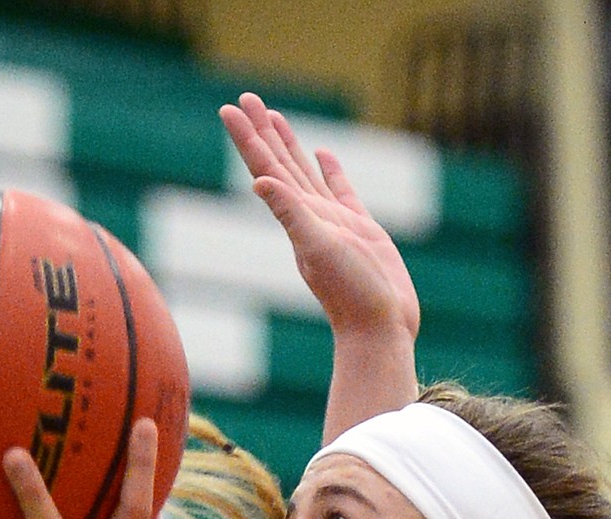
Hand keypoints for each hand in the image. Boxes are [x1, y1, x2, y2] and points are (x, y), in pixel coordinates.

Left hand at [220, 93, 418, 342]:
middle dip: (262, 130)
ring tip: (274, 116)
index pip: (266, 169)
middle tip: (246, 97)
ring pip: (304, 173)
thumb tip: (259, 183)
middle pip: (278, 164)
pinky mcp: (359, 229)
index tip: (230, 108)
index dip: (248, 138)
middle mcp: (309, 217)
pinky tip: (323, 153)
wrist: (380, 328)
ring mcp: (333, 222)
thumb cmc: (352, 294)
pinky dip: (329, 170)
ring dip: (288, 145)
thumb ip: (291, 214)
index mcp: (296, 217)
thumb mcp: (319, 249)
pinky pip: (339, 190)